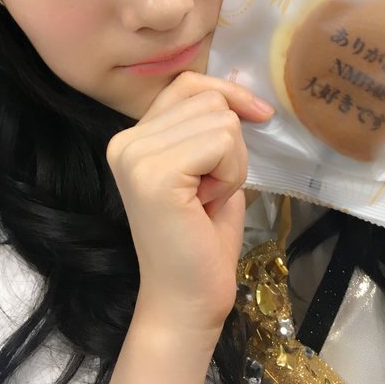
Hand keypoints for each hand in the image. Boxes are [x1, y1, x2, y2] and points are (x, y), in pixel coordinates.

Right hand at [106, 71, 273, 336]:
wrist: (187, 300)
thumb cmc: (203, 238)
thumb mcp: (208, 166)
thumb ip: (209, 125)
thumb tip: (241, 88)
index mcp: (133, 136)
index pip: (188, 83)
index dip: (229, 93)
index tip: (259, 115)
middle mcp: (126, 140)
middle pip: (209, 98)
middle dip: (231, 144)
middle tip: (211, 188)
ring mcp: (136, 155)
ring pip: (221, 119)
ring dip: (233, 161)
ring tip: (208, 197)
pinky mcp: (155, 173)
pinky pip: (222, 142)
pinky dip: (231, 173)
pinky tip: (208, 203)